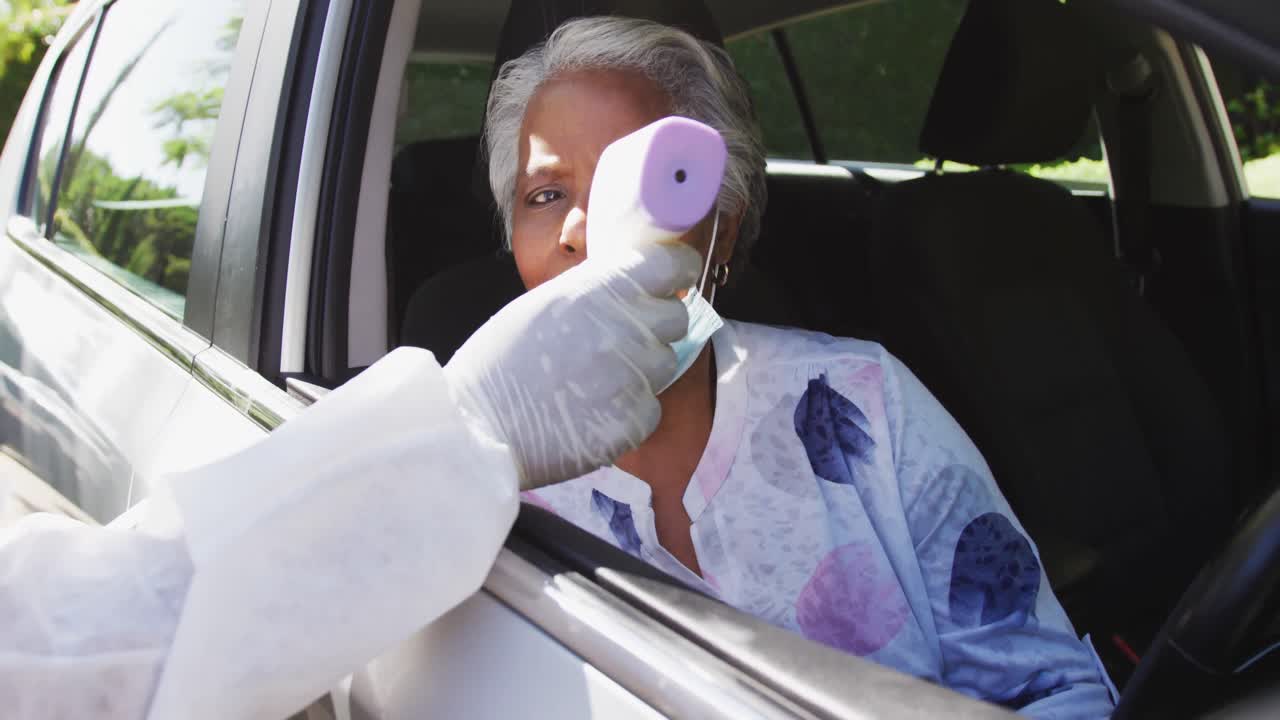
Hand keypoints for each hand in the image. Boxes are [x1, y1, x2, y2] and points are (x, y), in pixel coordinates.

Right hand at [444, 242, 700, 488]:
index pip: (672, 266)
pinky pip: (651, 409)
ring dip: (641, 370)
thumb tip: (633, 287)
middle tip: (618, 341)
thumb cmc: (499, 364)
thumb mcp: (544, 304)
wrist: (477, 428)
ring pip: (664, 364)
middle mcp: (625, 327)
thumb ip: (595, 292)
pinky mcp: (635, 420)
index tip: (676, 279)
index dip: (679, 271)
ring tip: (592, 382)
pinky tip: (590, 414)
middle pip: (675, 319)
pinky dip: (629, 412)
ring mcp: (634, 376)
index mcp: (601, 289)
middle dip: (654, 326)